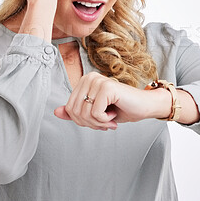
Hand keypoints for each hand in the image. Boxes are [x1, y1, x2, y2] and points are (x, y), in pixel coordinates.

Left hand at [53, 72, 172, 130]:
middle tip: (105, 121)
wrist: (143, 107)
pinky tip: (115, 113)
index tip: (98, 120)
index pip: (69, 108)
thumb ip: (75, 112)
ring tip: (110, 117)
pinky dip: (105, 120)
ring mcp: (97, 81)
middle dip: (90, 123)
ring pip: (84, 114)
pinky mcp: (106, 87)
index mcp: (83, 81)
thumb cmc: (121, 108)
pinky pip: (95, 113)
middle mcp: (88, 78)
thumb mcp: (94, 113)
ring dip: (99, 123)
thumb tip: (56, 112)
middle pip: (75, 111)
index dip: (82, 121)